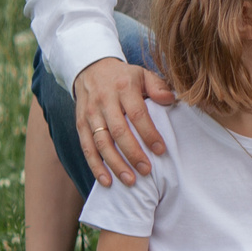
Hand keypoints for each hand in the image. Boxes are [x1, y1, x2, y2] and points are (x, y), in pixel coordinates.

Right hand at [71, 57, 176, 187]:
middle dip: (133, 153)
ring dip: (115, 164)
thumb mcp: (142, 74)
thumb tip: (170, 99)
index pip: (137, 114)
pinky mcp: (80, 124)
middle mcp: (105, 101)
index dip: (148, 133)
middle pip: (118, 131)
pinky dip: (95, 166)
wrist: (91, 68)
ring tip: (130, 180)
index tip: (161, 150)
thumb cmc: (124, 77)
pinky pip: (87, 148)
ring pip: (101, 143)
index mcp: (123, 87)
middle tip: (146, 171)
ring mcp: (91, 114)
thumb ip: (158, 86)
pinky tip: (106, 181)